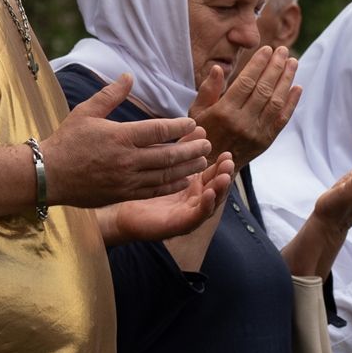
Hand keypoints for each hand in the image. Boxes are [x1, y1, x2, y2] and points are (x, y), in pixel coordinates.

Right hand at [42, 74, 211, 206]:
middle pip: (168, 154)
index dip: (179, 127)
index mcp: (120, 136)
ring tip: (202, 161)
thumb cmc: (66, 140)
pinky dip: (172, 185)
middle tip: (207, 142)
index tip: (192, 123)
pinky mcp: (123, 194)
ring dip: (187, 167)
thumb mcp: (86, 111)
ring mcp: (126, 179)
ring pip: (165, 174)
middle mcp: (127, 159)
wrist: (48, 174)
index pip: (158, 130)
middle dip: (191, 148)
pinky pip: (154, 190)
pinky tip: (184, 180)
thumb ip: (111, 94)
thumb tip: (129, 75)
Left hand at [98, 155, 234, 246]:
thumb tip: (199, 127)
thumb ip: (182, 148)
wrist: (122, 212)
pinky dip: (206, 206)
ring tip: (224, 176)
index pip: (213, 175)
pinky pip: (197, 216)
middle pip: (216, 188)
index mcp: (193, 186)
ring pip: (211, 202)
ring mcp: (188, 214)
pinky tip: (209, 193)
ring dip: (220, 189)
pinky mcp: (179, 225)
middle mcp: (194, 201)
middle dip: (224, 174)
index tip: (226, 152)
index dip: (221, 165)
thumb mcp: (167, 164)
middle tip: (229, 160)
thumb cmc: (144, 187)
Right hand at [190, 46, 300, 167]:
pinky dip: (292, 103)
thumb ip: (208, 90)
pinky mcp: (266, 141)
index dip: (258, 64)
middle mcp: (242, 122)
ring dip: (286, 80)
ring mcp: (256, 132)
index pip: (246, 82)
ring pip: (276, 101)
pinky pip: (282, 119)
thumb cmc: (202, 134)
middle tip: (283, 50)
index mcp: (224, 112)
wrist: (212, 166)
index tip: (267, 49)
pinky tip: (297, 87)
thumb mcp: (197, 111)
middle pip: (264, 89)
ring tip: (293, 63)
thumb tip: (218, 68)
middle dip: (276, 66)